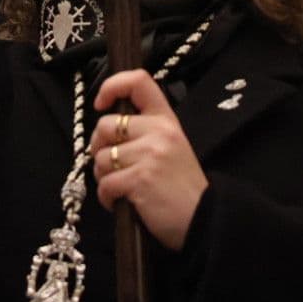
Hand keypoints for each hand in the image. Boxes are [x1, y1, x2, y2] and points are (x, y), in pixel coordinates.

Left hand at [89, 69, 208, 251]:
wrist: (204, 220)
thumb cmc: (183, 187)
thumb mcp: (173, 146)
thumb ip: (145, 131)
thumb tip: (106, 128)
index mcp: (167, 120)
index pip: (138, 81)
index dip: (112, 86)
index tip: (101, 103)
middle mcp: (159, 131)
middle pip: (105, 125)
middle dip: (98, 147)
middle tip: (110, 163)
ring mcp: (149, 155)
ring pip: (100, 157)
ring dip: (103, 176)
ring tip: (121, 187)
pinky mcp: (140, 179)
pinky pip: (105, 184)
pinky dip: (106, 197)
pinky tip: (120, 202)